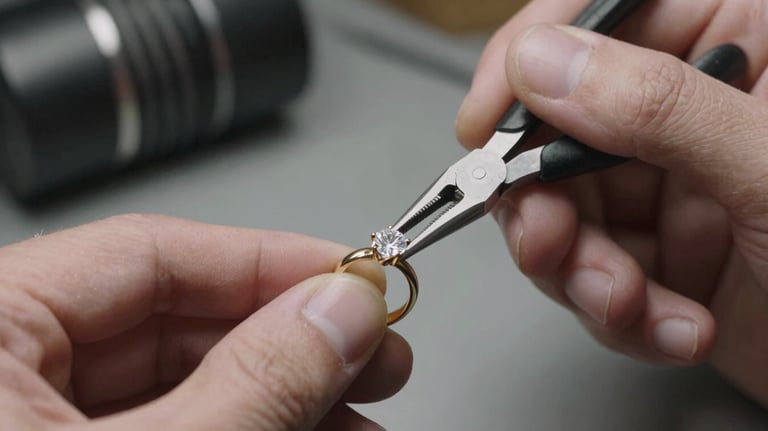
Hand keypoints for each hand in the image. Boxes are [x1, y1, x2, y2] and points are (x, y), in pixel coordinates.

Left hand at [0, 214, 410, 429]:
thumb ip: (252, 383)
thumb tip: (340, 312)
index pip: (150, 251)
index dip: (270, 260)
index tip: (354, 278)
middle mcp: (1, 362)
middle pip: (173, 321)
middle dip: (292, 340)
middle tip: (373, 355)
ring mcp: (27, 415)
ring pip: (178, 383)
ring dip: (282, 395)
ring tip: (360, 418)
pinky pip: (161, 426)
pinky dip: (243, 426)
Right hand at [456, 0, 767, 404]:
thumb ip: (658, 109)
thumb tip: (545, 64)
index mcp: (742, 36)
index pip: (602, 12)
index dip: (528, 59)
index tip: (486, 121)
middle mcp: (695, 105)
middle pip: (561, 127)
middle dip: (546, 198)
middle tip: (548, 238)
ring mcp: (675, 180)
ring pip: (566, 209)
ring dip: (580, 269)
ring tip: (621, 301)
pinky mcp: (664, 249)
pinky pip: (595, 269)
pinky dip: (618, 311)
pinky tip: (671, 325)